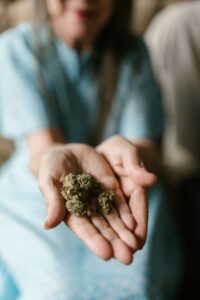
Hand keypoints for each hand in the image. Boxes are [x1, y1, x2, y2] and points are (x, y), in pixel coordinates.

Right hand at [38, 143, 139, 264]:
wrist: (66, 151)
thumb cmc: (52, 165)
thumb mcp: (49, 178)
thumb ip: (52, 199)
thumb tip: (49, 224)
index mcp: (69, 211)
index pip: (83, 228)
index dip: (94, 240)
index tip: (106, 254)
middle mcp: (86, 209)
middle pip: (102, 228)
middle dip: (114, 242)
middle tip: (127, 258)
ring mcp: (99, 199)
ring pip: (113, 219)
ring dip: (123, 233)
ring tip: (135, 247)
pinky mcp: (110, 188)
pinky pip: (119, 203)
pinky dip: (127, 214)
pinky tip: (136, 226)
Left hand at [96, 135, 156, 248]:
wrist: (94, 148)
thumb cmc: (116, 148)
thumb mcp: (125, 151)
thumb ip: (136, 165)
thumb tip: (151, 180)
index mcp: (133, 187)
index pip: (139, 207)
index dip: (140, 223)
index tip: (139, 241)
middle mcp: (120, 199)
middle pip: (124, 220)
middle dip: (125, 238)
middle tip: (126, 257)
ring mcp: (104, 201)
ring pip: (109, 221)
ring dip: (111, 238)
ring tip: (110, 255)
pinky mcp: (90, 201)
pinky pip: (92, 215)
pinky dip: (95, 228)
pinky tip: (95, 242)